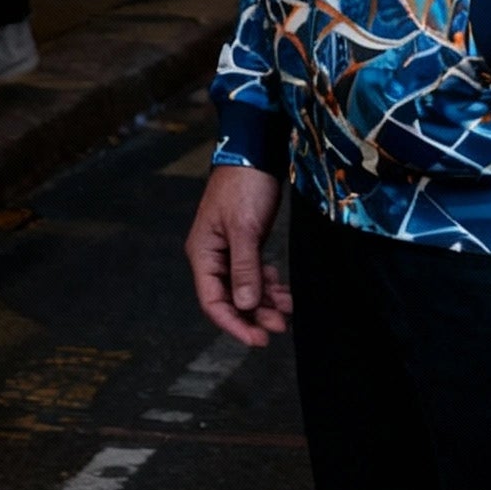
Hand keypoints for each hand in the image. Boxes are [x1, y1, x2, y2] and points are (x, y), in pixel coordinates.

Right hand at [185, 164, 289, 346]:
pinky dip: (269, 283)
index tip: (257, 339)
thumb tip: (246, 304)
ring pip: (245, 286)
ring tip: (288, 311)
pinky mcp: (247, 240)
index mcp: (203, 254)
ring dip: (265, 301)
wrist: (256, 150)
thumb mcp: (245, 227)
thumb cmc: (245, 185)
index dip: (234, 323)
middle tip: (280, 327)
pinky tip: (284, 292)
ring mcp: (230, 248)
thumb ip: (244, 267)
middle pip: (230, 298)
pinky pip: (255, 271)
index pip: (213, 302)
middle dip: (254, 315)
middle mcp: (213, 255)